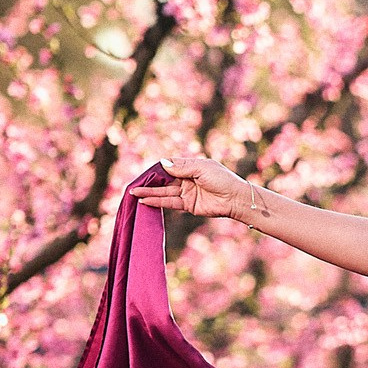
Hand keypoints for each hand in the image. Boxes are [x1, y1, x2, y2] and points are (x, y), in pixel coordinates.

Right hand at [129, 154, 258, 220]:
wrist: (235, 199)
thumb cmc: (222, 179)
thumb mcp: (201, 168)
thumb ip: (181, 167)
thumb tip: (162, 162)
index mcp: (191, 166)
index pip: (169, 166)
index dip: (156, 169)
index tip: (143, 172)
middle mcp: (187, 178)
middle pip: (164, 179)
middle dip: (149, 181)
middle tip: (132, 184)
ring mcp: (186, 192)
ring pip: (164, 191)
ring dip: (149, 192)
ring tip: (134, 193)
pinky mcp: (188, 205)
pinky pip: (170, 202)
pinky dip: (158, 201)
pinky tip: (145, 200)